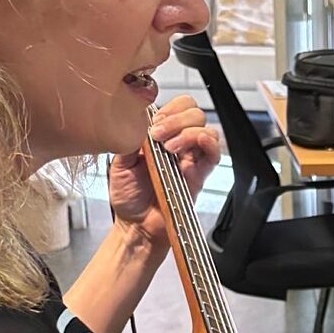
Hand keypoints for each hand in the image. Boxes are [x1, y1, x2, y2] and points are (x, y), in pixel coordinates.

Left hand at [108, 95, 220, 251]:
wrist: (137, 225)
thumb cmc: (129, 198)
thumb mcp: (119, 162)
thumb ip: (128, 139)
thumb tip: (137, 120)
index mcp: (159, 136)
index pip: (176, 107)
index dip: (168, 108)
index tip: (153, 123)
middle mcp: (177, 144)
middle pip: (193, 112)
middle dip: (176, 119)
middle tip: (159, 136)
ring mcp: (191, 158)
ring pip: (205, 127)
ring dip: (187, 132)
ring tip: (169, 149)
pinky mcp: (200, 174)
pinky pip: (214, 152)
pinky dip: (209, 142)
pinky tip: (197, 142)